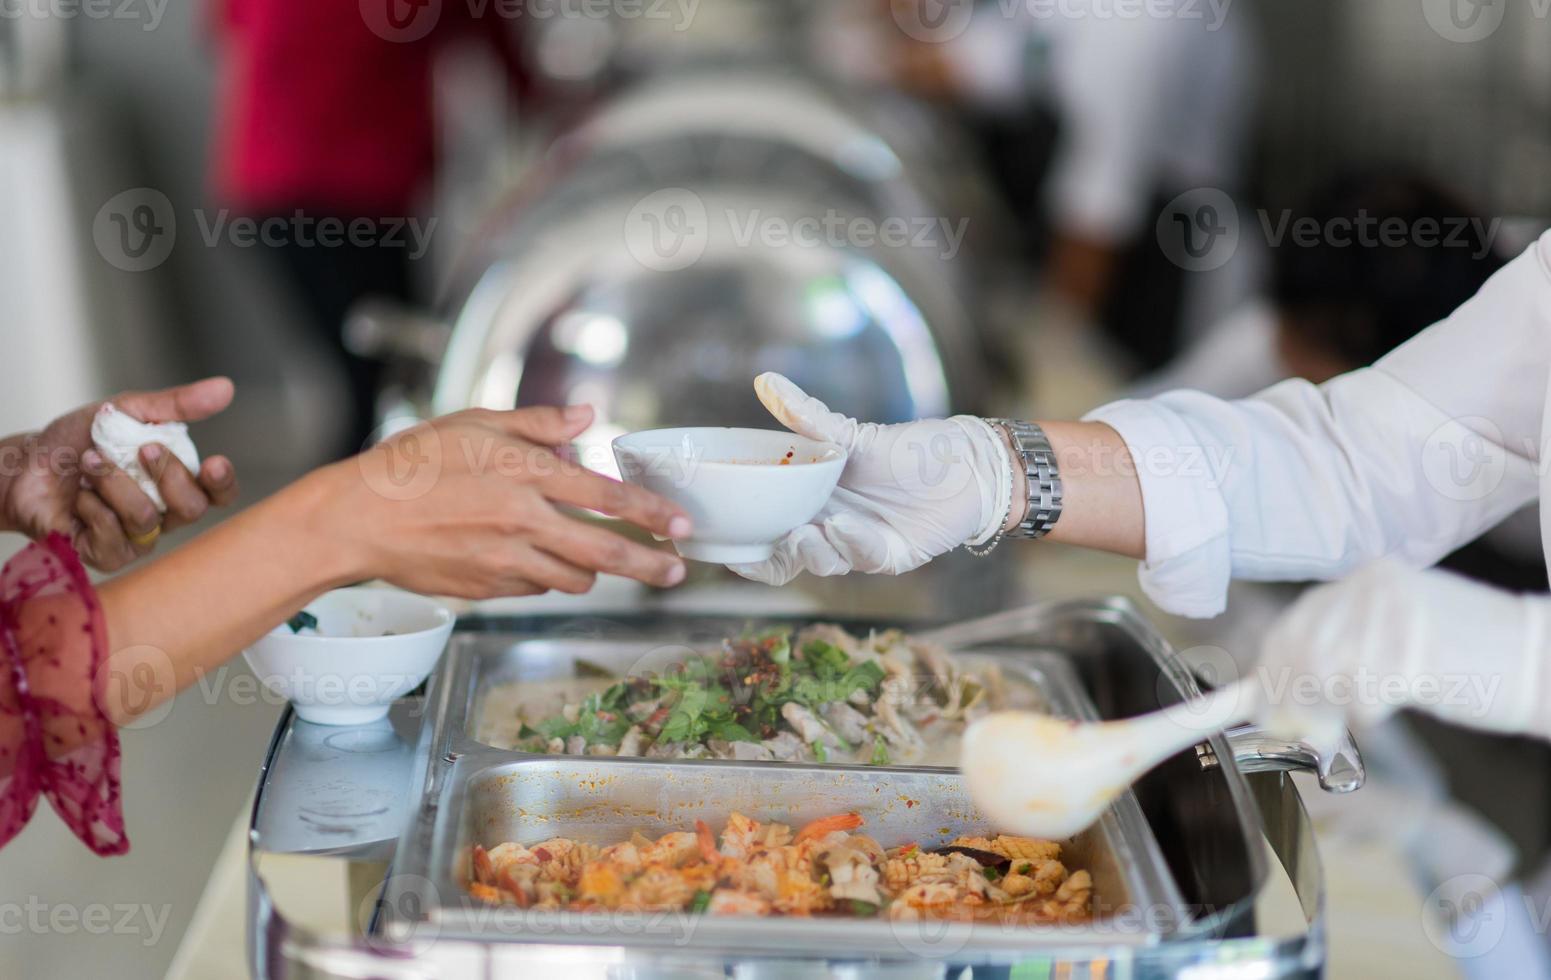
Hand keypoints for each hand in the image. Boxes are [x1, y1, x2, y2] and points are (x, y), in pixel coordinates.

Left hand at [1, 378, 238, 570]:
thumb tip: (225, 388)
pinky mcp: (106, 555)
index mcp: (177, 481)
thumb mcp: (127, 410)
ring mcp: (136, 537)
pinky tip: (79, 496)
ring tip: (90, 463)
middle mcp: (163, 513)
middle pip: (192, 508)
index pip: (218, 493)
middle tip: (141, 449)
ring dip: (113, 483)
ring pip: (145, 519)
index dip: (222, 482)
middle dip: (166, 474)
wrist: (25, 464)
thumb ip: (176, 404)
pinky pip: (112, 536)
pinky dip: (91, 506)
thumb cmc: (77, 441)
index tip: (214, 462)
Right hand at [316, 405, 690, 598]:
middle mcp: (522, 520)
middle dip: (650, 566)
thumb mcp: (476, 424)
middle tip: (677, 573)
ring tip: (593, 556)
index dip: (651, 514)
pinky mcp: (488, 588)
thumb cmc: (414, 463)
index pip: (606, 497)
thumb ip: (539, 424)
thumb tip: (586, 419)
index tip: (682, 526)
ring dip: (591, 568)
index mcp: (524, 473)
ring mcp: (505, 560)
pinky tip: (533, 556)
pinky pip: (535, 586)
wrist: (358, 518)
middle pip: (605, 553)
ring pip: (574, 577)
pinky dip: (545, 574)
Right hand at [727, 373, 1010, 585]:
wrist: (966, 465)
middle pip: (785, 559)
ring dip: (811, 549)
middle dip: (769, 559)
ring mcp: (857, 547)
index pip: (766, 537)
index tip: (720, 543)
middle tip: (763, 543)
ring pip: (821, 563)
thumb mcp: (851, 434)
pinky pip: (863, 558)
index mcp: (810, 505)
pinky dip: (851, 544)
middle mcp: (829, 530)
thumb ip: (806, 415)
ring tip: (812, 528)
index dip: (742, 548)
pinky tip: (846, 527)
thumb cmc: (909, 450)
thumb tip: (765, 380)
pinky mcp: (889, 557)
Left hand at [1255, 560, 1550, 742]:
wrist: (1541, 660)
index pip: (1294, 623)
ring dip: (1324, 713)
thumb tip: (1275, 686)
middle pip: (1299, 650)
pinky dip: (1363, 719)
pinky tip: (1381, 718)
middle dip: (1290, 698)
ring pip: (1322, 676)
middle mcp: (1373, 588)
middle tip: (1305, 731)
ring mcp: (1393, 619)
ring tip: (1342, 729)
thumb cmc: (1467, 656)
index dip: (1272, 670)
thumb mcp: (1394, 634)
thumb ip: (1339, 648)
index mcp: (1366, 578)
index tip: (1265, 707)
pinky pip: (1362, 699)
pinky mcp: (1415, 656)